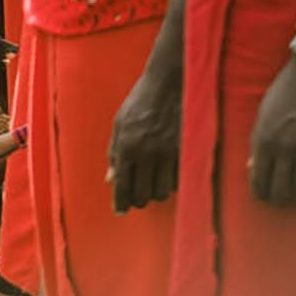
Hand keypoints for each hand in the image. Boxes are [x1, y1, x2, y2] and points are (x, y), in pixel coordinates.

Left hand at [109, 54, 183, 213]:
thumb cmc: (139, 102)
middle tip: (137, 197)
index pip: (123, 185)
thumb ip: (115, 152)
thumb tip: (111, 179)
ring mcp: (168, 154)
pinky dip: (171, 182)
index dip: (121, 202)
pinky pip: (178, 181)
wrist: (167, 84)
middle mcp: (147, 153)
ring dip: (155, 192)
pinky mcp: (185, 152)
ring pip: (162, 192)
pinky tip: (166, 175)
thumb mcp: (119, 123)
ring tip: (151, 184)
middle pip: (143, 195)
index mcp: (127, 146)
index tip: (120, 211)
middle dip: (138, 200)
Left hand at [249, 54, 295, 207]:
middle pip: (282, 192)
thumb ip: (259, 142)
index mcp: (264, 139)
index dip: (261, 193)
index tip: (263, 196)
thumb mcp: (264, 114)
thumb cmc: (285, 91)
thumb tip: (254, 168)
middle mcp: (285, 148)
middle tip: (281, 199)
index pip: (259, 181)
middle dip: (280, 200)